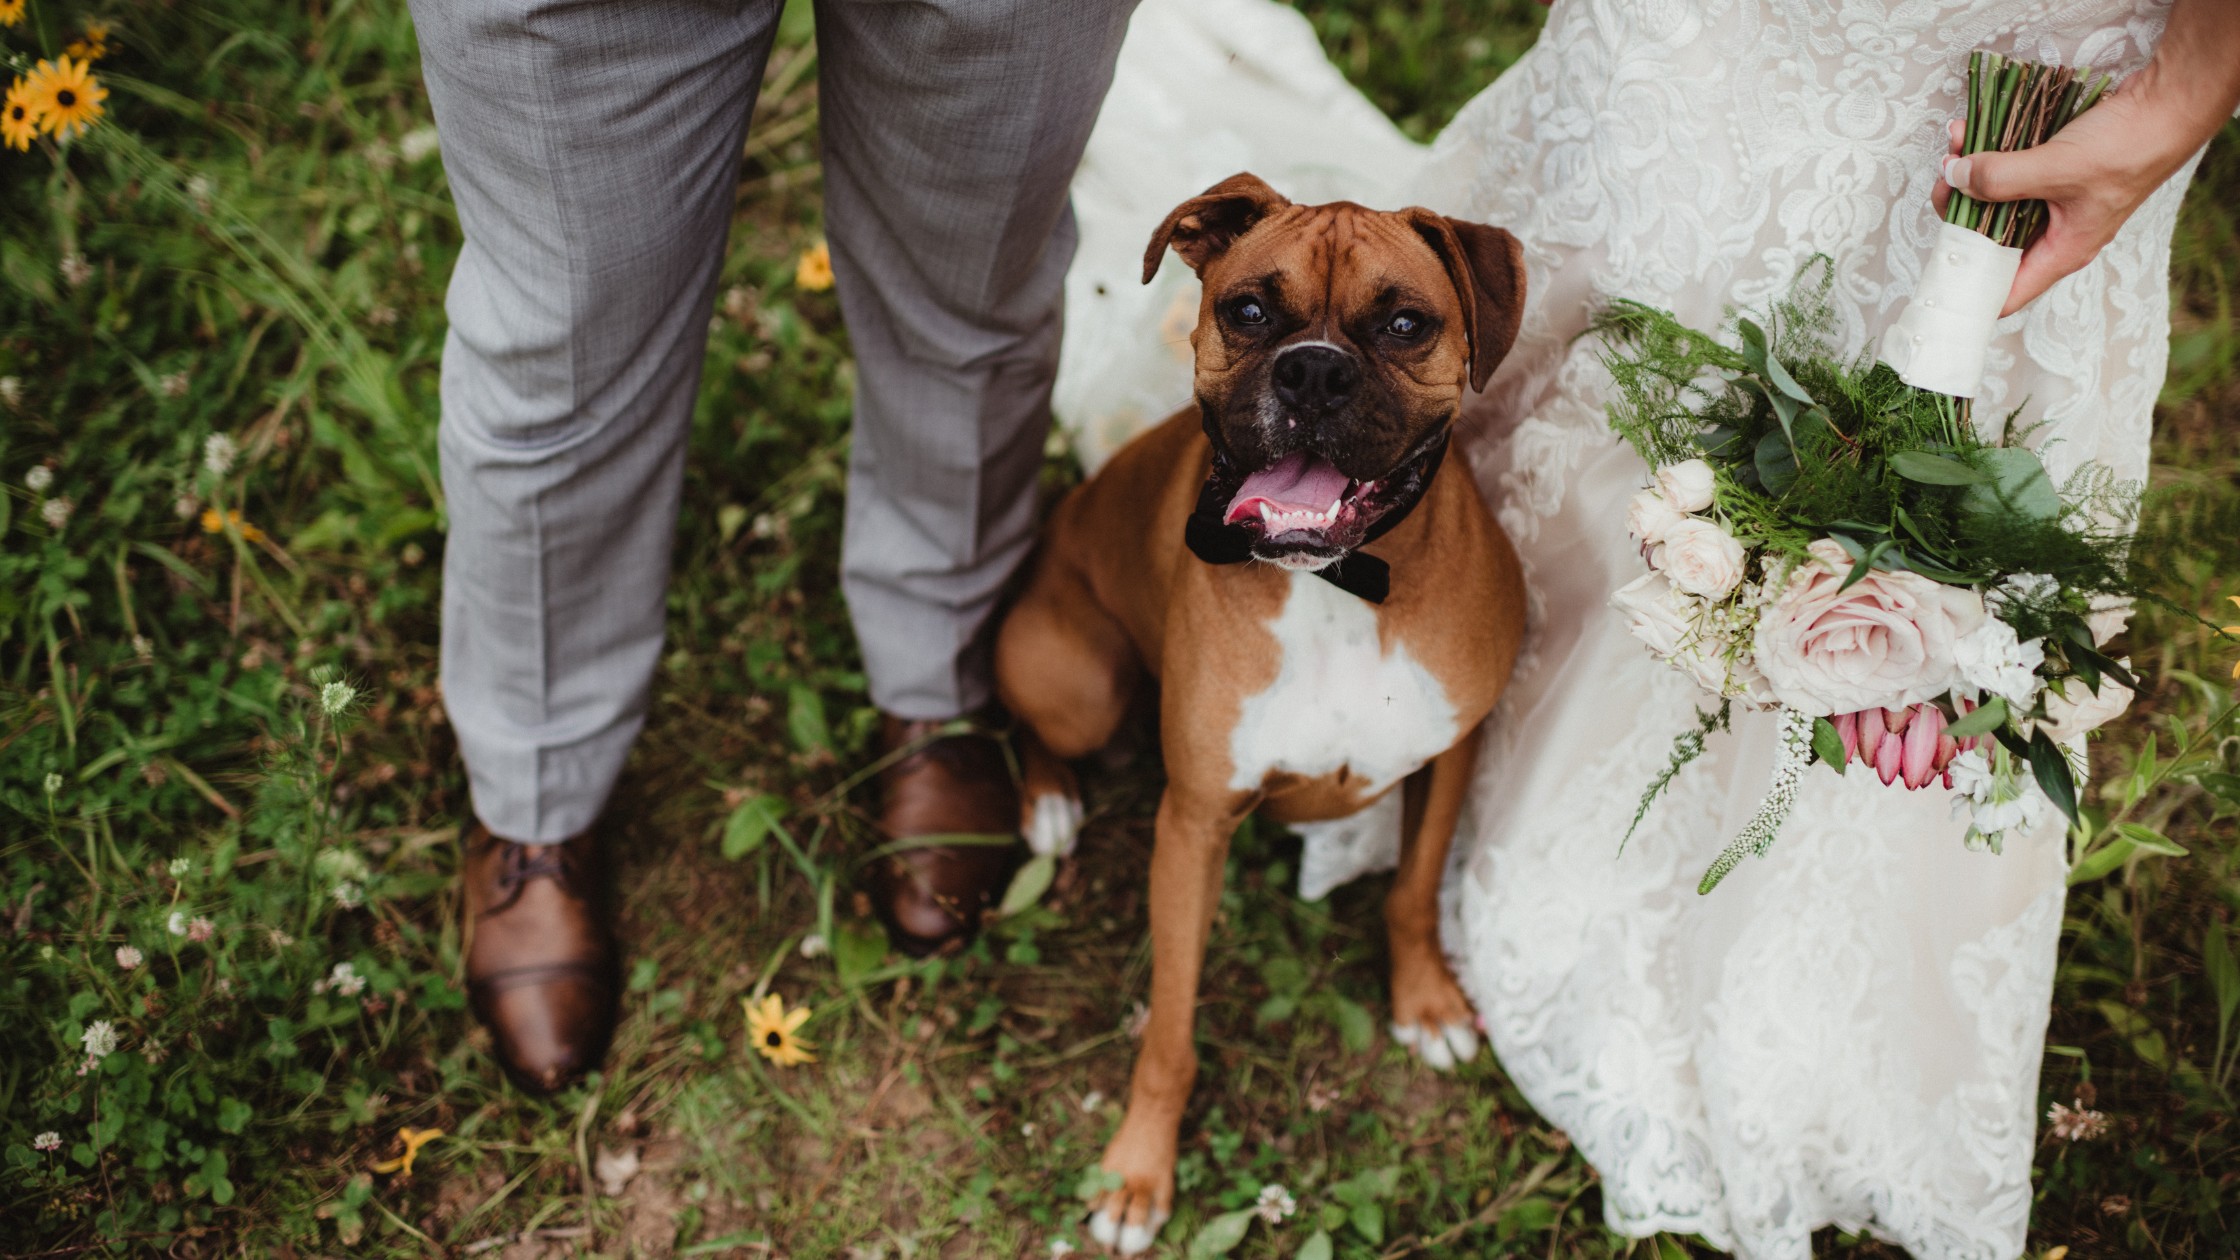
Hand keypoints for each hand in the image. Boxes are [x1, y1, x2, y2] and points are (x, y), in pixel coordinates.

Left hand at [1928, 1, 2239, 315]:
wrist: (2166, 102)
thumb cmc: (2128, 146)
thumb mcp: (2058, 168)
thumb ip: (2002, 179)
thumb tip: (1953, 180)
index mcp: (2060, 251)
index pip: (2006, 293)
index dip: (1969, 290)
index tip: (1934, 268)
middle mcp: (2053, 233)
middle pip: (1987, 238)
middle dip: (1958, 211)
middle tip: (1943, 180)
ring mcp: (2051, 201)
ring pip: (1993, 199)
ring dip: (1968, 174)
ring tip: (1955, 145)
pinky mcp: (2049, 170)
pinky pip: (2007, 170)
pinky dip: (1986, 153)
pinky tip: (1969, 132)